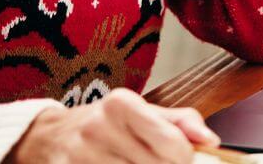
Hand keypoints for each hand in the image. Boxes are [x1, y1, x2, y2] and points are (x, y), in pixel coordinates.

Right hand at [7, 88, 218, 163]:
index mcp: (122, 104)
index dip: (185, 159)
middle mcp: (100, 127)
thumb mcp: (142, 112)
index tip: (182, 159)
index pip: (174, 145)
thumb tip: (212, 142)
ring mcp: (83, 156)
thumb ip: (181, 123)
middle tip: (160, 163)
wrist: (49, 137)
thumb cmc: (106, 124)